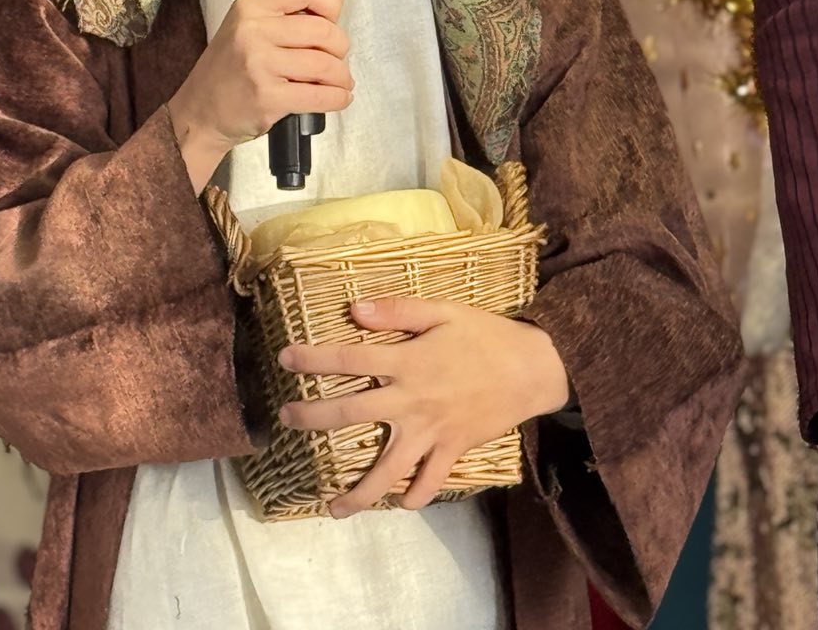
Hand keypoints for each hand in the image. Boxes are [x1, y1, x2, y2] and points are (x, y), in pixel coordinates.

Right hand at [168, 0, 351, 192]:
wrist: (199, 112)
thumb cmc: (228, 70)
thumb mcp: (244, 26)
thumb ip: (282, 14)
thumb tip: (333, 11)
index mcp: (250, 6)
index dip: (330, 3)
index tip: (332, 19)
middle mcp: (252, 31)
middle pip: (324, 30)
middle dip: (340, 47)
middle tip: (335, 58)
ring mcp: (259, 64)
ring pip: (326, 64)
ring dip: (341, 76)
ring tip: (339, 81)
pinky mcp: (267, 97)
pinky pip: (319, 95)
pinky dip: (337, 97)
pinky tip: (338, 97)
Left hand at [278, 295, 568, 516]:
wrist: (533, 369)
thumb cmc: (485, 335)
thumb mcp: (442, 311)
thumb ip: (397, 310)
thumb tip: (354, 309)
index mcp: (407, 361)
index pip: (348, 358)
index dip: (313, 358)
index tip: (284, 358)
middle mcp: (412, 400)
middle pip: (350, 413)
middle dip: (313, 418)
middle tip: (285, 419)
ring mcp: (431, 431)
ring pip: (387, 470)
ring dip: (358, 492)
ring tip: (333, 508)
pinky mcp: (452, 451)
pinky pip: (429, 483)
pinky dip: (414, 497)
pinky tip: (398, 503)